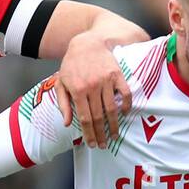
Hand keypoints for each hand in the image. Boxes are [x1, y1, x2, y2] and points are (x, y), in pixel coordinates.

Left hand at [55, 33, 132, 149]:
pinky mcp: (117, 74)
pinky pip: (125, 93)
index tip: (92, 144)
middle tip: (103, 145)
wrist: (86, 43)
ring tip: (114, 136)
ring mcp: (106, 81)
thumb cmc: (72, 65)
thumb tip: (67, 124)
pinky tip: (125, 114)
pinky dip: (126, 105)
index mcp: (77, 90)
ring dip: (114, 125)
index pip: (85, 118)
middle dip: (101, 134)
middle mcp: (92, 87)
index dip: (89, 134)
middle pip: (98, 117)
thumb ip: (63, 104)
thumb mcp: (61, 83)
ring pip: (112, 108)